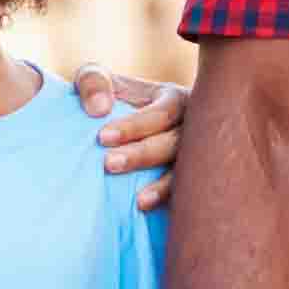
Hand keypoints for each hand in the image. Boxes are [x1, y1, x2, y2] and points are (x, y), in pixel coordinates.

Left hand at [76, 62, 184, 210]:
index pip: (160, 112)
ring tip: (139, 200)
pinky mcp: (191, 183)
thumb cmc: (108, 102)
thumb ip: (93, 81)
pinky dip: (171, 200)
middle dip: (143, 154)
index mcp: (173, 100)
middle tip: (109, 164)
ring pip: (186, 170)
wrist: (114, 136)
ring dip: (163, 184)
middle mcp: (191, 128)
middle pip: (174, 142)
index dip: (134, 125)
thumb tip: (100, 108)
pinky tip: (149, 208)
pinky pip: (188, 193)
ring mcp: (195, 157)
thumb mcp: (98, 80)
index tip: (102, 137)